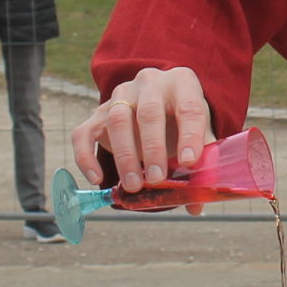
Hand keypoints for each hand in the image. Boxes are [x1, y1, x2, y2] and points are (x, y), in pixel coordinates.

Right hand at [71, 67, 213, 195]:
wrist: (157, 105)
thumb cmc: (181, 120)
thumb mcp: (200, 133)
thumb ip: (203, 163)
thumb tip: (196, 203)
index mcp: (182, 83)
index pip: (189, 108)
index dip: (190, 136)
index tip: (189, 163)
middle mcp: (150, 83)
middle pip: (149, 112)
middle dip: (153, 149)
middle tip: (157, 179)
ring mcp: (120, 95)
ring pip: (117, 120)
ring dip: (125, 155)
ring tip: (133, 185)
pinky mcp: (97, 113)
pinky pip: (84, 133)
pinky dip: (86, 157)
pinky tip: (97, 179)